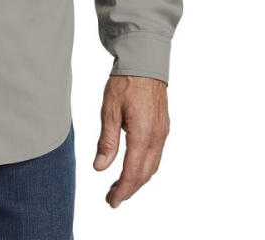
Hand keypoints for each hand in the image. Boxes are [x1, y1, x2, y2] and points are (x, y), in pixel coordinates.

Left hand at [93, 74, 169, 207]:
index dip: (122, 190)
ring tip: (120, 186)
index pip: (132, 172)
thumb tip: (101, 167)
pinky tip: (133, 167)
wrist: (145, 63)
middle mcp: (157, 137)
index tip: (112, 201)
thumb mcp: (109, 111)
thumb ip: (107, 141)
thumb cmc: (125, 83)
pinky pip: (156, 155)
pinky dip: (145, 167)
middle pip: (145, 174)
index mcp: (143, 135)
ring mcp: (163, 133)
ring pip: (153, 166)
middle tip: (113, 198)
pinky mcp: (164, 127)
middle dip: (129, 189)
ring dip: (138, 179)